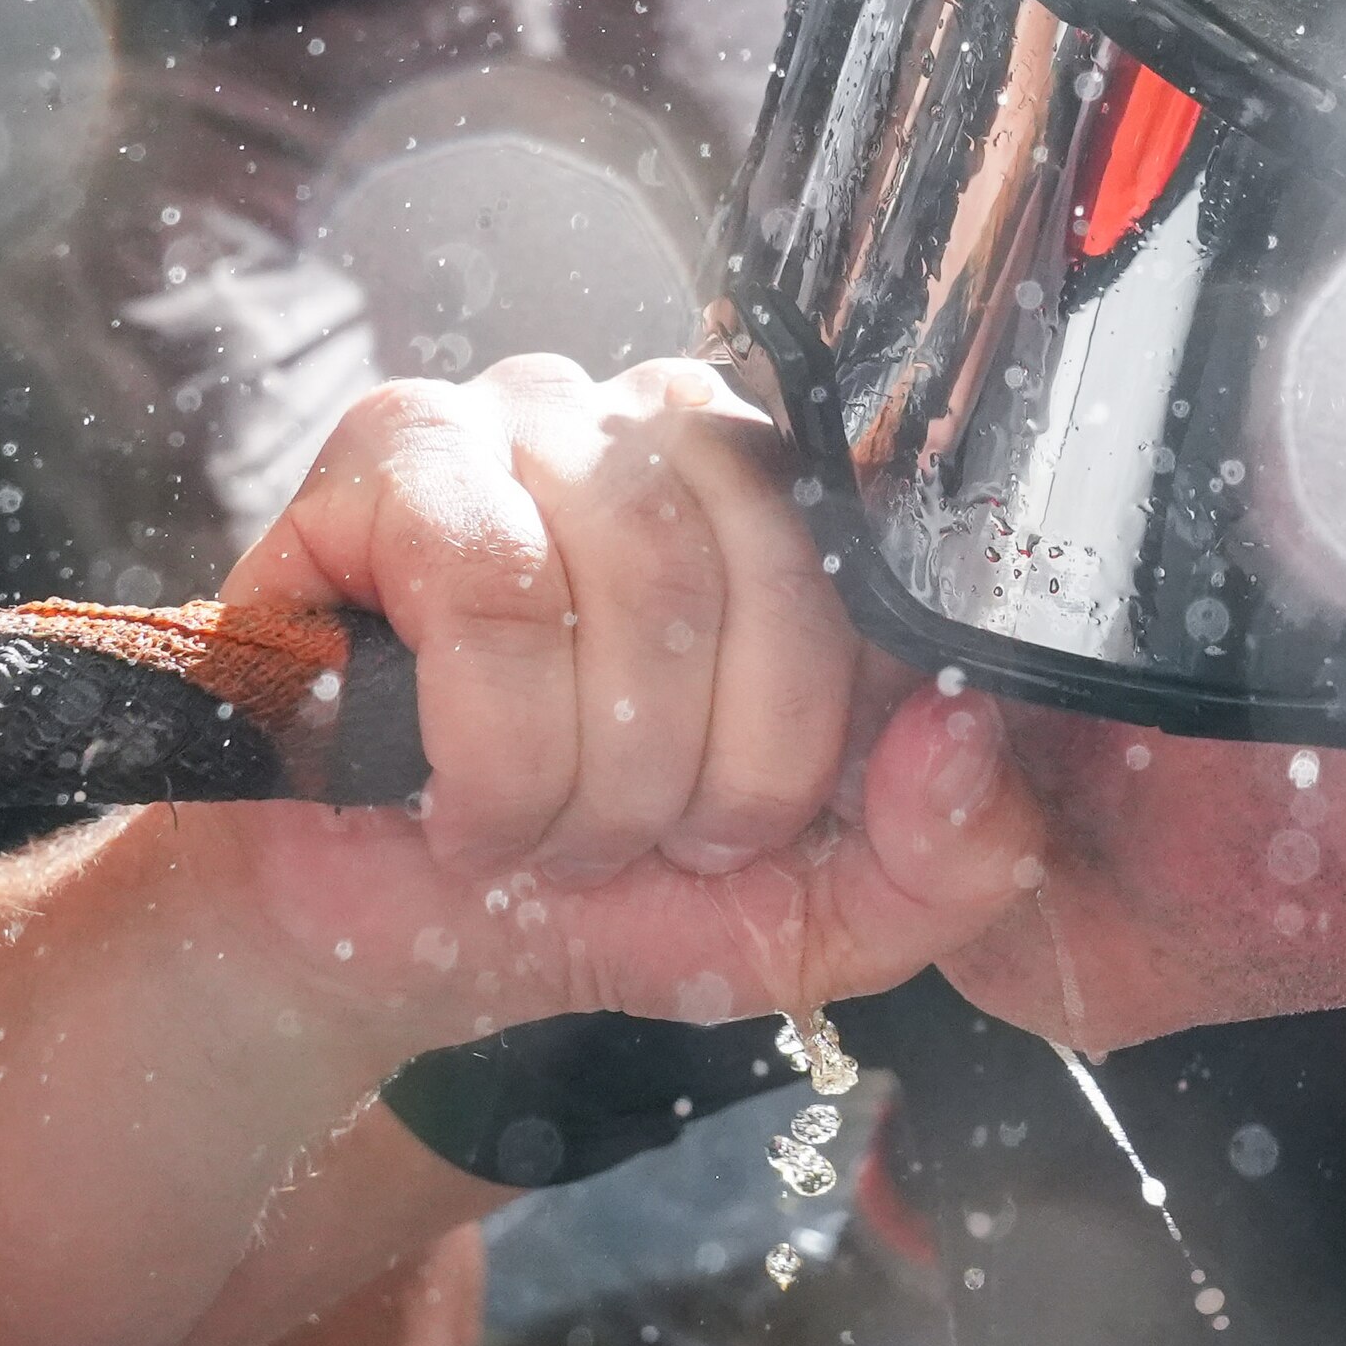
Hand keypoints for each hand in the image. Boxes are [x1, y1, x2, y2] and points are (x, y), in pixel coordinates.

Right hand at [182, 356, 1038, 1043]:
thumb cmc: (584, 884)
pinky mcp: (395, 445)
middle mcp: (673, 421)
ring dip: (590, 774)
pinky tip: (456, 808)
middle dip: (702, 774)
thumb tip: (971, 728)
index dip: (807, 742)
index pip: (878, 571)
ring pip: (637, 575)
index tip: (728, 835)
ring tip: (537, 834)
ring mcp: (534, 410)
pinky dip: (490, 747)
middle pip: (767, 567)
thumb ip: (948, 858)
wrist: (374, 935)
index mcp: (795, 503)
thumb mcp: (805, 913)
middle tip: (625, 846)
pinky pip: (489, 584)